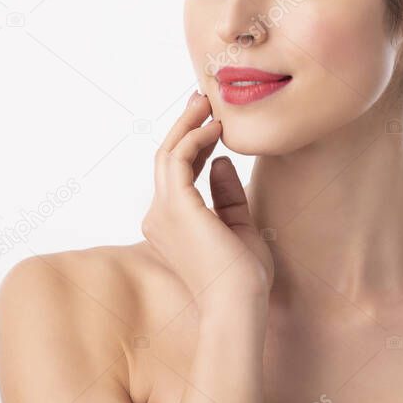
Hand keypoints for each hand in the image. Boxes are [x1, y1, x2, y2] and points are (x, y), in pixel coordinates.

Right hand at [142, 91, 273, 313]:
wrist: (241, 303)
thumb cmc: (243, 277)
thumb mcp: (239, 226)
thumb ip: (227, 194)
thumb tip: (221, 162)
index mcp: (171, 224)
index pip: (177, 174)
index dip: (193, 144)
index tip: (211, 122)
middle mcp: (159, 216)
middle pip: (166, 158)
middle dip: (184, 125)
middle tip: (203, 100)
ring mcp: (164, 212)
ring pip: (167, 153)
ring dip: (188, 125)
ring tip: (208, 104)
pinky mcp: (176, 207)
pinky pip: (178, 160)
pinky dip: (194, 139)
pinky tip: (215, 129)